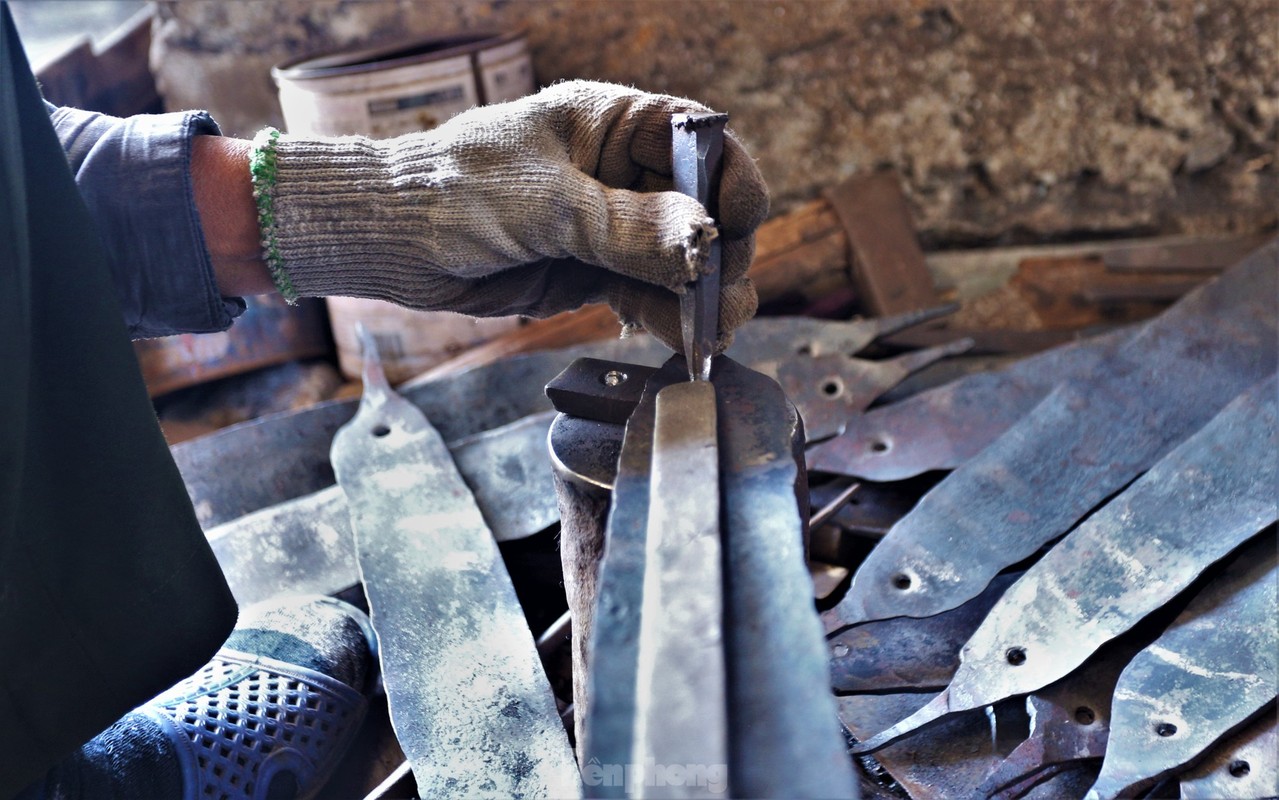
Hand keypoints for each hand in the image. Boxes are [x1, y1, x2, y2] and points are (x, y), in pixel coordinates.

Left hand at [255, 80, 768, 350]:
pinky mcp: (593, 273)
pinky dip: (667, 320)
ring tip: (711, 336)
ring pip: (679, 262)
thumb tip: (704, 243)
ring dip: (700, 299)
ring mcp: (610, 227)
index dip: (730, 182)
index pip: (701, 143)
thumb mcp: (546, 204)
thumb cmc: (454, 191)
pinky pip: (647, 296)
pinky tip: (681, 342)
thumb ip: (627, 228)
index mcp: (614, 125)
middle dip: (719, 256)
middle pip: (701, 211)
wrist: (390, 240)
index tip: (736, 228)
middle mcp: (621, 173)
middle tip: (721, 301)